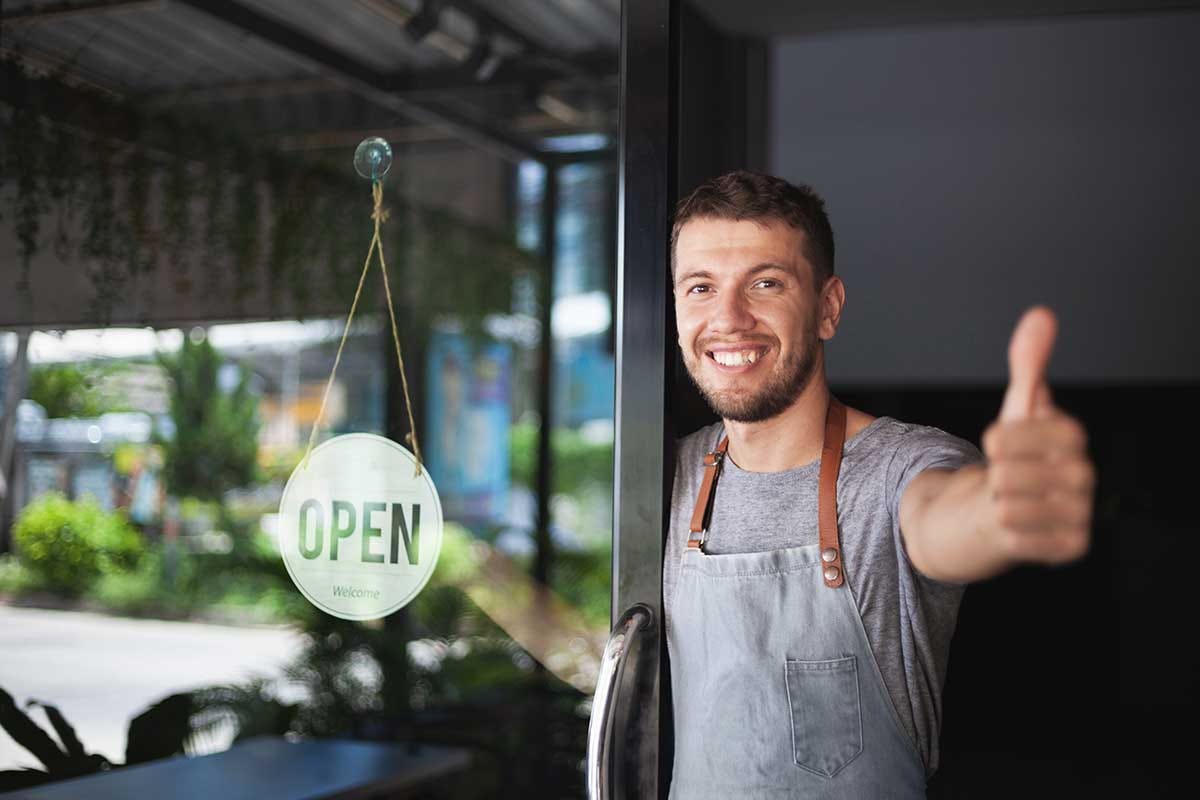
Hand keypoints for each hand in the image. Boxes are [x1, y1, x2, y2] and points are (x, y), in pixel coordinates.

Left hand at [981, 307, 1094, 565]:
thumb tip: (1041, 315)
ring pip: (1008, 505)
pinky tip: (1014, 524)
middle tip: (1002, 476)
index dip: (1005, 437)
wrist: (1005, 509)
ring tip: (1007, 499)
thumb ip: (1029, 363)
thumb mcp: (1018, 408)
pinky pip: (1014, 535)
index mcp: (1072, 438)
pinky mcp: (1069, 547)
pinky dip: (1003, 529)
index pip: (1030, 430)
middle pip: (1010, 473)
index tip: (994, 440)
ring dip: (996, 502)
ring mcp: (1079, 513)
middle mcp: (1083, 475)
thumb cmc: (1015, 455)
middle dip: (994, 473)